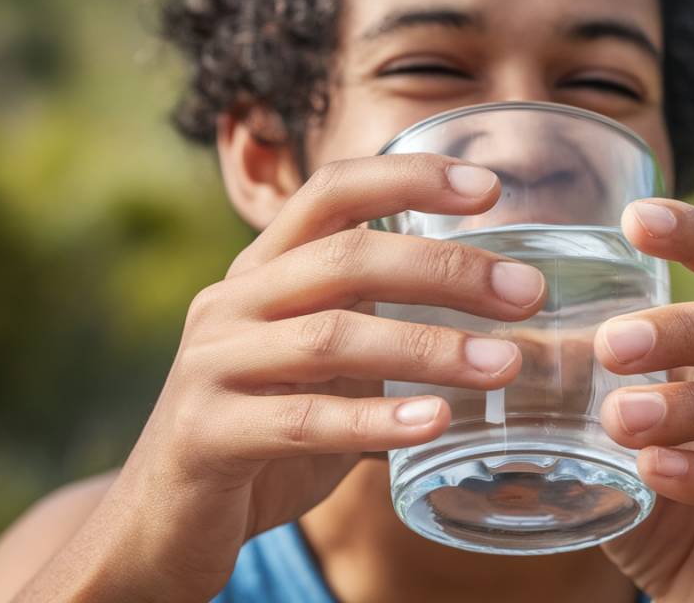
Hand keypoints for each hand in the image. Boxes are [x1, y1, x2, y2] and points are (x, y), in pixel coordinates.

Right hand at [27, 154, 545, 601]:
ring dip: (428, 348)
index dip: (409, 178)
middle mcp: (233, 302)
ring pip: (331, 337)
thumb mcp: (323, 357)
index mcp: (265, 269)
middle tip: (526, 293)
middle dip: (445, 269)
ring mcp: (214, 365)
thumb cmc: (268, 422)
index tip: (489, 188)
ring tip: (504, 364)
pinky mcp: (207, 435)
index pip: (333, 190)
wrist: (167, 515)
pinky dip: (375, 421)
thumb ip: (378, 321)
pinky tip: (436, 423)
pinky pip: (302, 422)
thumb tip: (495, 311)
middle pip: (345, 257)